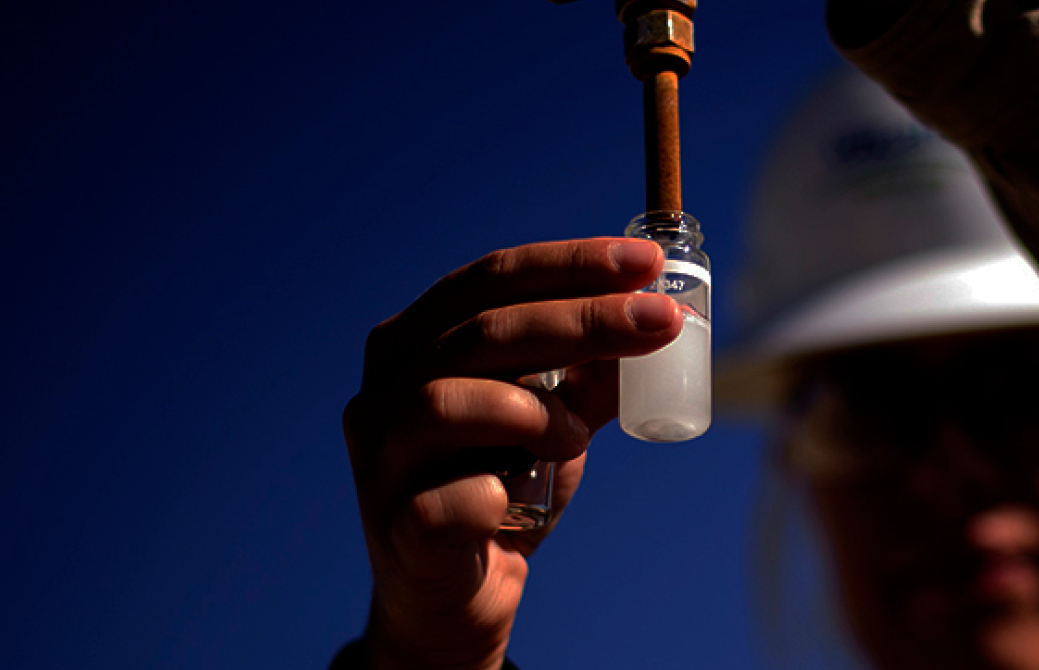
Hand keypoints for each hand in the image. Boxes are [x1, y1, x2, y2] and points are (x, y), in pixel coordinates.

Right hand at [341, 238, 680, 668]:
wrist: (460, 595)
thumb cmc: (502, 487)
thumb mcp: (557, 418)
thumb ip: (595, 371)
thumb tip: (658, 316)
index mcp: (413, 343)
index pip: (489, 279)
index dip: (569, 264)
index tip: (646, 262)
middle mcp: (382, 390)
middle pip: (478, 330)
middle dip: (581, 319)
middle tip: (660, 321)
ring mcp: (379, 460)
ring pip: (443, 402)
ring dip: (533, 411)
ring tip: (577, 435)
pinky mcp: (397, 529)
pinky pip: (448, 499)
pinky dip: (498, 492)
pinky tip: (524, 497)